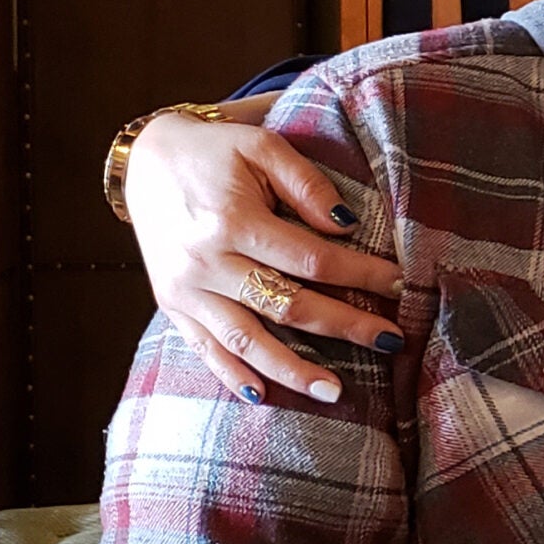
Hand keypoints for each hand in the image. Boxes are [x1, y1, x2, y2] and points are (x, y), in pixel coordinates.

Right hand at [126, 112, 401, 403]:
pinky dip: (232, 376)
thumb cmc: (215, 151)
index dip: (360, 274)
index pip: (311, 260)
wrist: (145, 160)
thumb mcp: (262, 147)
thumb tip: (348, 226)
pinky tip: (263, 397)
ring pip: (246, 340)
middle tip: (391, 341)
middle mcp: (207, 262)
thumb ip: (307, 184)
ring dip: (293, 370)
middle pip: (288, 306)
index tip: (399, 284)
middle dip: (345, 326)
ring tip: (337, 392)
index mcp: (233, 221)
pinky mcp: (171, 305)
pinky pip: (204, 349)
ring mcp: (186, 290)